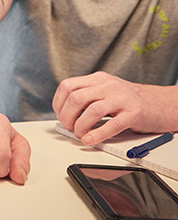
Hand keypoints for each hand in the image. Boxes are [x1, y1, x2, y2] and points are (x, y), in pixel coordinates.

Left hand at [53, 72, 177, 144]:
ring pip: (91, 110)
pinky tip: (91, 140)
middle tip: (69, 127)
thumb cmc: (130, 101)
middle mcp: (108, 85)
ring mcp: (122, 98)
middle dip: (67, 116)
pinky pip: (112, 124)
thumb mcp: (106, 92)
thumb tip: (65, 114)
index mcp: (98, 79)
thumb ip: (88, 97)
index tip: (60, 115)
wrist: (162, 104)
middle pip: (76, 98)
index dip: (59, 103)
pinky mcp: (134, 113)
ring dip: (80, 126)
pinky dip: (98, 134)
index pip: (67, 86)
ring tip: (80, 135)